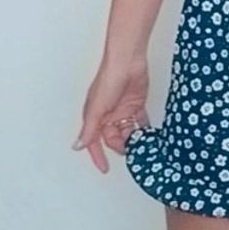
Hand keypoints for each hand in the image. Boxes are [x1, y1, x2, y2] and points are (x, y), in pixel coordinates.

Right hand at [72, 56, 149, 173]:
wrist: (128, 61)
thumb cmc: (108, 79)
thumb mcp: (97, 108)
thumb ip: (89, 129)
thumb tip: (77, 146)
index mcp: (95, 117)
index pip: (94, 142)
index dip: (98, 156)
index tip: (105, 168)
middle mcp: (108, 115)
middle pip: (114, 139)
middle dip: (122, 146)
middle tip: (133, 152)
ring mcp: (123, 110)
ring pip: (128, 132)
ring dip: (134, 139)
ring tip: (144, 146)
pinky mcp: (136, 104)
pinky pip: (140, 122)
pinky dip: (144, 129)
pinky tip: (151, 136)